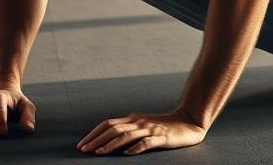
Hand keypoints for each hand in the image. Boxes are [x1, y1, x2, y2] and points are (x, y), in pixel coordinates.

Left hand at [77, 110, 206, 154]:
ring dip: (111, 144)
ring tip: (99, 152)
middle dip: (97, 139)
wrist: (190, 121)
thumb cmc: (165, 125)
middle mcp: (140, 122)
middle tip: (83, 149)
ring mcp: (150, 129)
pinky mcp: (162, 137)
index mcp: (134, 119)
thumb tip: (111, 135)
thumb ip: (130, 128)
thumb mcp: (145, 124)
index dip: (94, 133)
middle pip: (114, 128)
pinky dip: (136, 148)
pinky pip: (147, 143)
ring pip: (127, 135)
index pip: (109, 124)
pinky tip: (127, 154)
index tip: (82, 144)